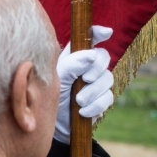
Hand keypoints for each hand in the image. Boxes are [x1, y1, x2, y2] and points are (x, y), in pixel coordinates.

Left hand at [54, 25, 113, 144]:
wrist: (51, 124)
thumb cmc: (49, 96)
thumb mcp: (56, 79)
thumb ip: (71, 65)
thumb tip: (91, 55)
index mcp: (74, 56)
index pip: (89, 39)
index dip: (99, 33)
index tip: (106, 33)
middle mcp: (87, 66)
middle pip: (103, 57)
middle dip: (97, 68)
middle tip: (85, 78)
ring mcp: (96, 82)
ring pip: (107, 79)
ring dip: (93, 90)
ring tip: (78, 100)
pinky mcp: (101, 99)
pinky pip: (107, 98)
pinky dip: (95, 105)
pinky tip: (83, 111)